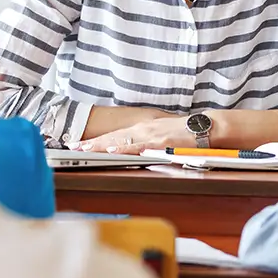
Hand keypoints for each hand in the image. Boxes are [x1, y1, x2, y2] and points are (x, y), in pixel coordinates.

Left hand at [79, 116, 193, 154]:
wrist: (205, 126)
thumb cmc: (187, 133)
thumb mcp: (163, 135)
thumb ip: (148, 142)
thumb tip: (135, 151)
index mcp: (143, 128)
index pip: (115, 135)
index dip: (96, 140)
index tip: (80, 143)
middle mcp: (143, 128)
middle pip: (112, 136)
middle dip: (91, 142)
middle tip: (72, 146)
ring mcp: (150, 134)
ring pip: (120, 140)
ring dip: (100, 145)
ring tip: (83, 148)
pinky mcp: (159, 142)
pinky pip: (137, 146)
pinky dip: (122, 148)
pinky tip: (110, 150)